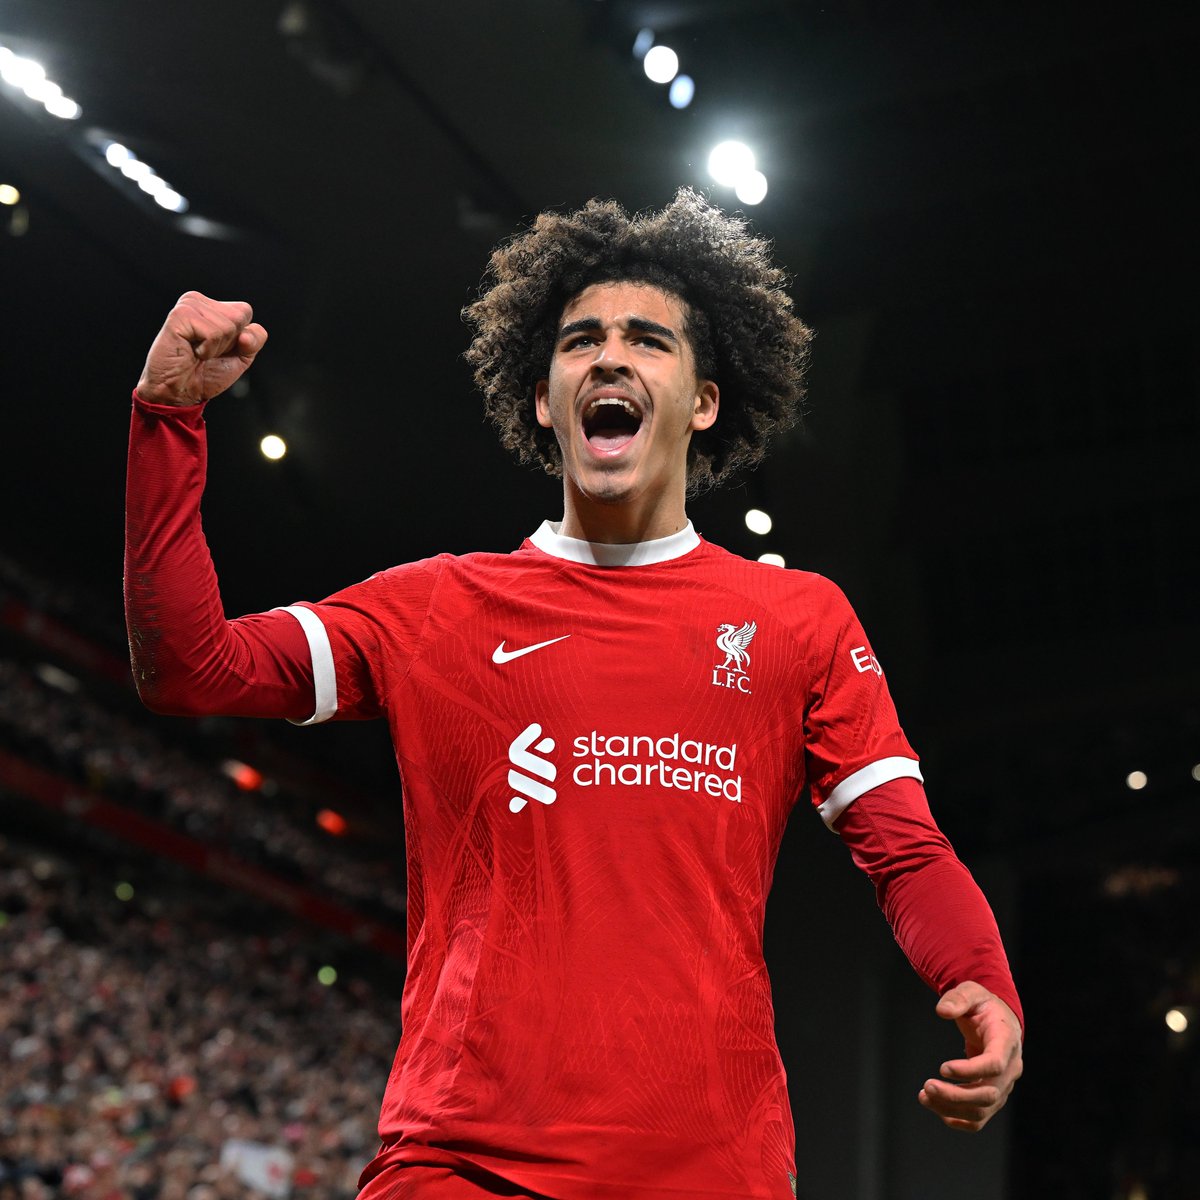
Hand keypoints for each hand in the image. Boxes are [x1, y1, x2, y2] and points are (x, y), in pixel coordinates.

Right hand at [136, 292, 266, 405]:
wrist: (180, 392)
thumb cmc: (205, 374)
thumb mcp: (241, 357)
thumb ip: (254, 340)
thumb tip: (245, 334)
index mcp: (212, 307)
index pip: (245, 311)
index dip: (240, 338)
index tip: (219, 349)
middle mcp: (199, 301)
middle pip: (239, 316)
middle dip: (229, 342)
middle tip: (206, 351)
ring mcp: (188, 306)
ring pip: (228, 326)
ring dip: (216, 348)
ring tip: (197, 352)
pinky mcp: (179, 315)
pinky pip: (212, 334)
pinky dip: (207, 350)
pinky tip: (191, 351)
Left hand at [919, 980, 1022, 1131]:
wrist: (998, 1021)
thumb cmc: (983, 1006)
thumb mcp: (972, 991)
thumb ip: (958, 998)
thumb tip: (942, 1011)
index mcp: (1007, 1041)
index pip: (995, 1064)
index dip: (970, 1070)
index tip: (942, 1068)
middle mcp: (1010, 1069)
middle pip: (989, 1094)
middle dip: (956, 1095)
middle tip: (927, 1086)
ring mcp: (1003, 1086)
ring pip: (982, 1110)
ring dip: (952, 1108)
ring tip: (924, 1096)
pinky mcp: (993, 1096)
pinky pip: (979, 1118)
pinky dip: (957, 1118)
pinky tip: (935, 1108)